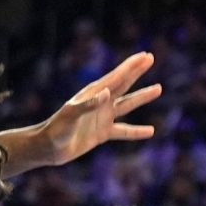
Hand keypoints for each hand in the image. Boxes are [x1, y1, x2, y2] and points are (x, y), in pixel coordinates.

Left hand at [40, 52, 162, 165]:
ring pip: (127, 105)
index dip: (131, 66)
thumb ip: (88, 104)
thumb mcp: (70, 116)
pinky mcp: (103, 133)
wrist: (47, 148)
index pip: (116, 77)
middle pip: (123, 84)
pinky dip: (137, 131)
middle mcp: (100, 103)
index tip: (145, 56)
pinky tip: (150, 131)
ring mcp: (102, 117)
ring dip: (142, 97)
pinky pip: (124, 131)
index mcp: (93, 94)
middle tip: (150, 58)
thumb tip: (107, 92)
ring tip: (158, 88)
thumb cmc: (56, 129)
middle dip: (136, 71)